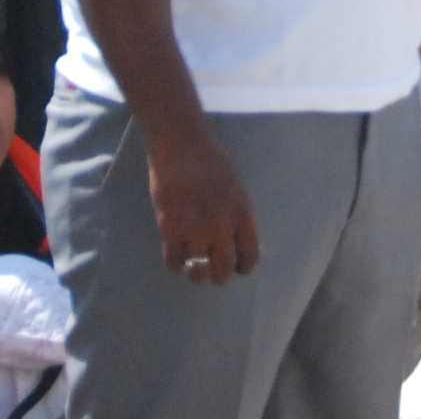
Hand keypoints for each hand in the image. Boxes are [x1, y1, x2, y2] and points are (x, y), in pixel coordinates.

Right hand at [148, 124, 264, 284]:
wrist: (181, 145)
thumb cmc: (210, 161)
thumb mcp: (235, 189)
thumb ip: (236, 216)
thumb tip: (235, 242)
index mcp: (242, 213)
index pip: (250, 255)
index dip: (243, 266)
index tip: (237, 267)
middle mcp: (221, 226)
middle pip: (223, 270)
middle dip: (219, 275)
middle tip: (212, 271)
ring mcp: (194, 229)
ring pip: (197, 272)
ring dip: (195, 273)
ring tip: (192, 266)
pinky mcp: (170, 229)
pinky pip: (173, 262)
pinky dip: (175, 264)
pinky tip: (176, 255)